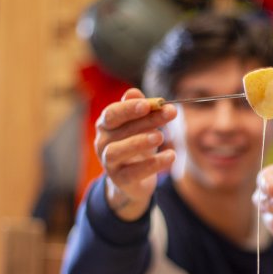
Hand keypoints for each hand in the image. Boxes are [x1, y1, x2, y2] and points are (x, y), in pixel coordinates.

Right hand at [94, 88, 177, 220]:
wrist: (132, 180)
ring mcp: (108, 163)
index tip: (150, 104)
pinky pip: (134, 172)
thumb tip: (134, 92)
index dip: (129, 108)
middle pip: (120, 129)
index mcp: (106, 125)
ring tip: (160, 136)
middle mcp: (102, 142)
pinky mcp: (120, 180)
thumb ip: (139, 109)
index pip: (112, 113)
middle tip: (170, 113)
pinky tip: (171, 156)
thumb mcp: (140, 126)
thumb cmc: (136, 145)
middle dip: (146, 120)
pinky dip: (153, 164)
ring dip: (139, 142)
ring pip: (117, 151)